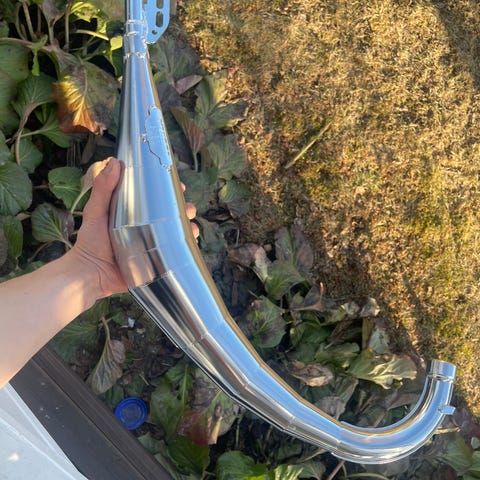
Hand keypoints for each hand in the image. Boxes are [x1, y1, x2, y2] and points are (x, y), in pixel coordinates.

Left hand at [71, 157, 198, 298]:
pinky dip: (186, 248)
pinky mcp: (155, 261)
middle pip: (172, 214)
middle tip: (188, 209)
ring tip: (193, 228)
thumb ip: (103, 188)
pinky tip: (191, 244)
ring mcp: (152, 244)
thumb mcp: (95, 212)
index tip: (180, 185)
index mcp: (134, 212)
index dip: (170, 190)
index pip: (156, 197)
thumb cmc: (90, 242)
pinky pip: (175, 253)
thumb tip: (115, 162)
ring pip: (177, 232)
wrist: (91, 275)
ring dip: (190, 228)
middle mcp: (146, 226)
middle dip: (185, 209)